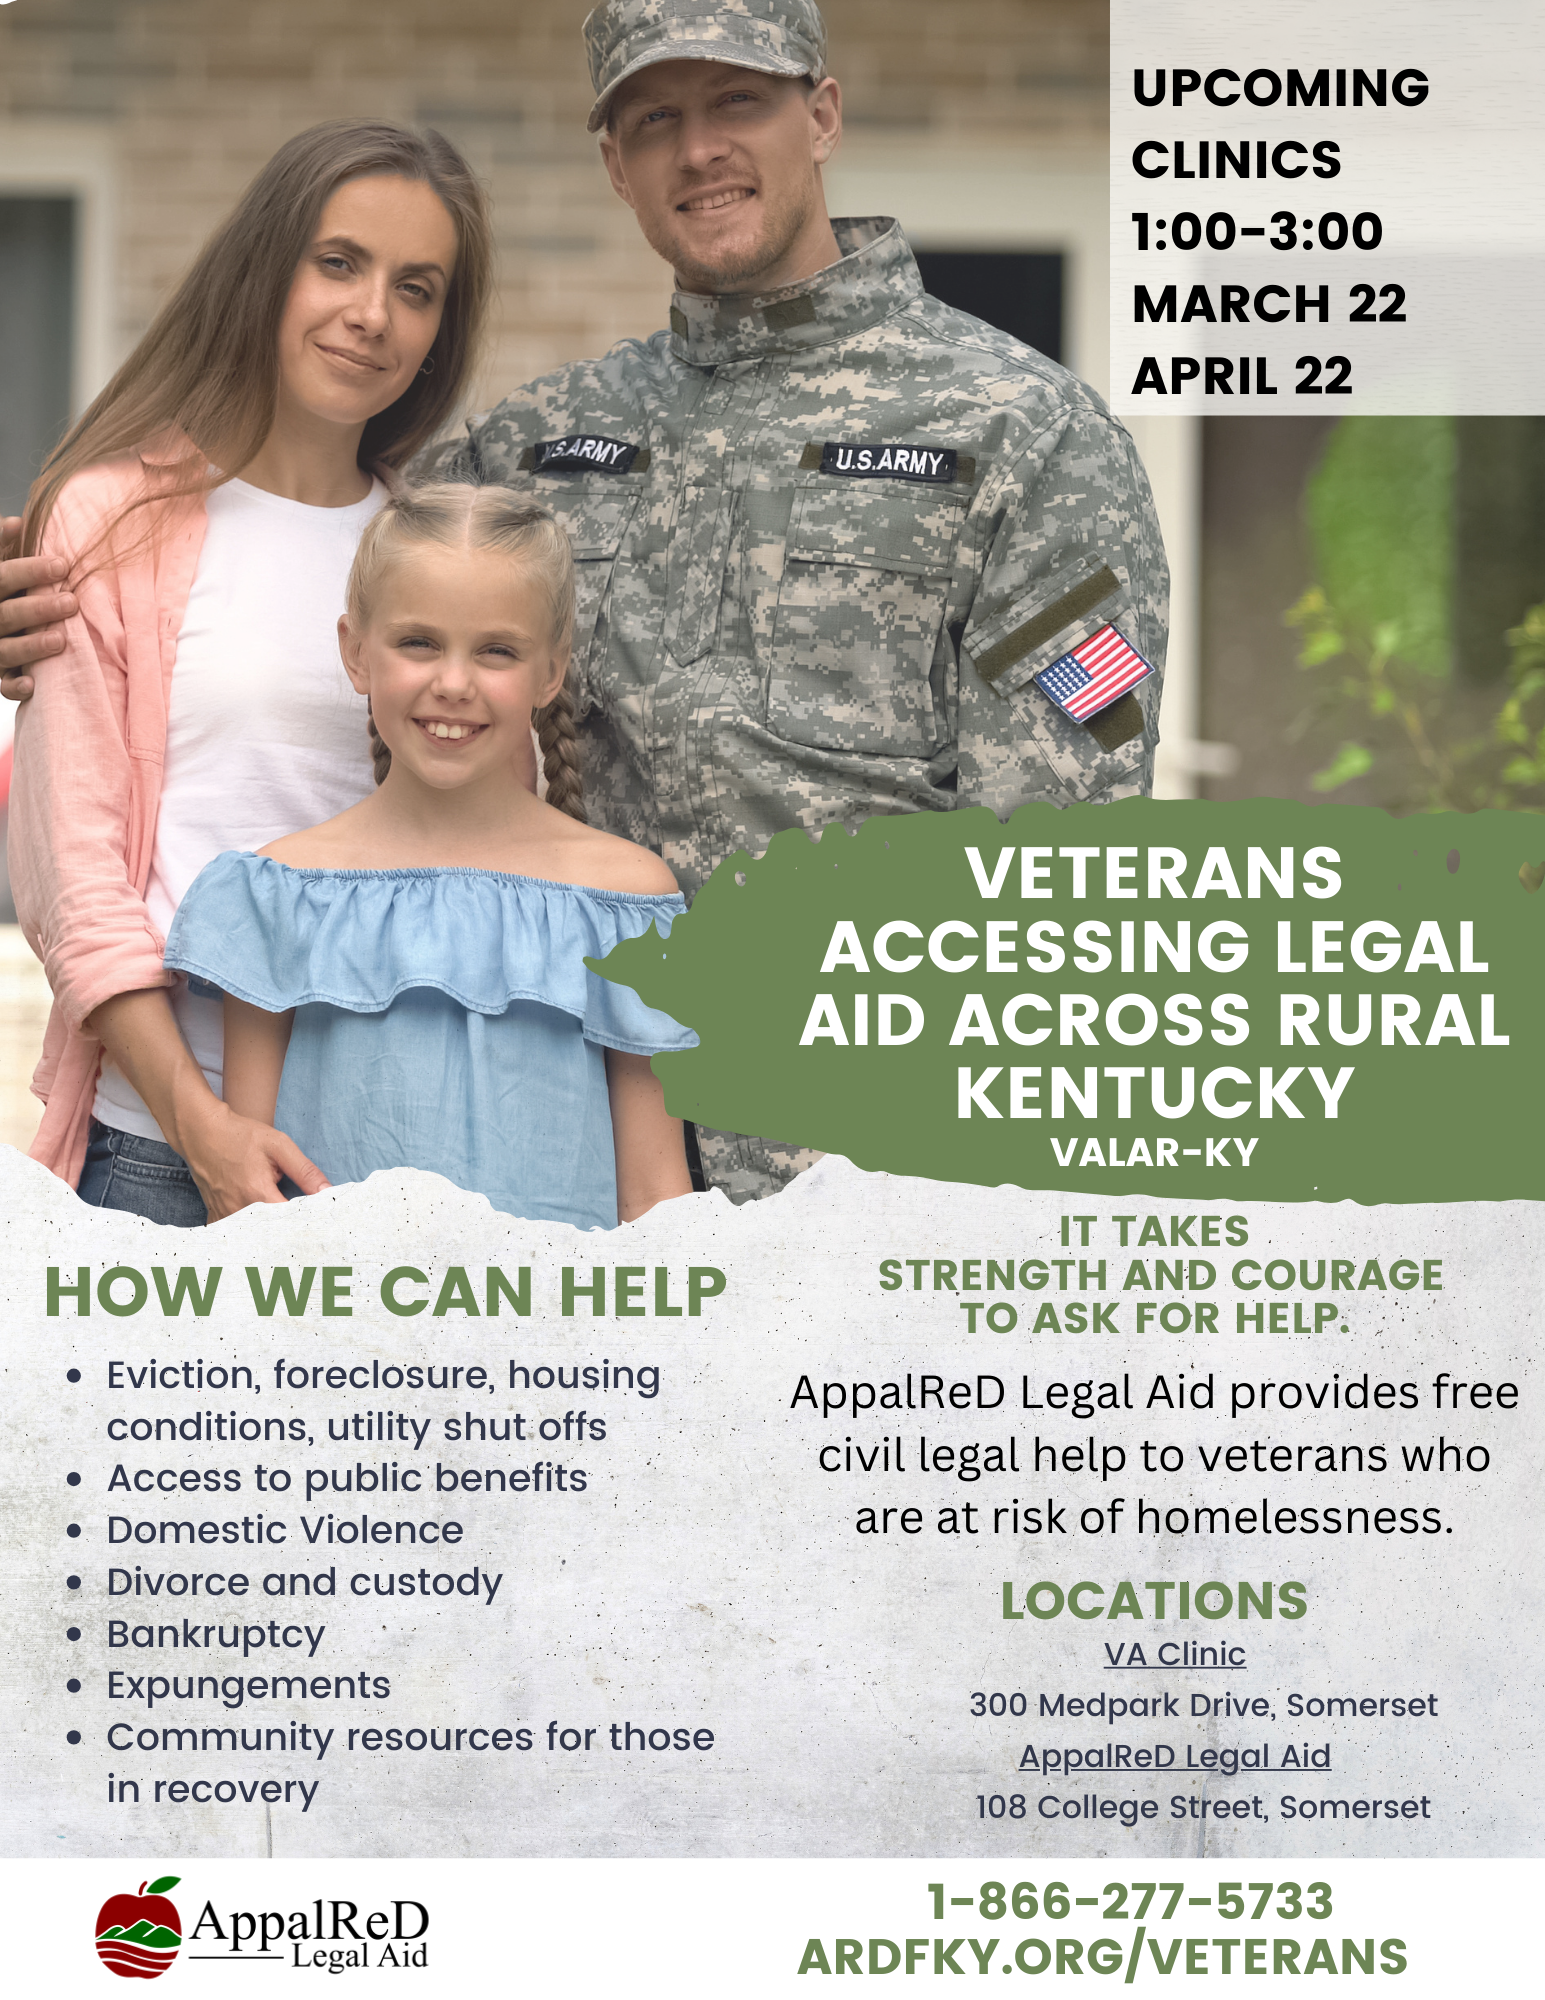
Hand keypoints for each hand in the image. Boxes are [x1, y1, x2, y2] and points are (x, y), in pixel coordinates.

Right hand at [0, 516, 76, 699]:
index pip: (2, 576)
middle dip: (38, 609)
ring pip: (4, 650)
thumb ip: (0, 546)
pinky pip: (1, 685)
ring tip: (61, 641)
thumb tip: (17, 523)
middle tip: (71, 603)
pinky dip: (14, 687)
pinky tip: (33, 684)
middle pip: (6, 614)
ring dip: (31, 646)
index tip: (63, 565)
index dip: (29, 571)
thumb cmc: (1, 591)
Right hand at [174, 1094, 331, 1221]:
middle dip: (290, 1233)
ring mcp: (224, 1215)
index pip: (291, 1221)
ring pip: (253, 1236)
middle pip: (272, 1234)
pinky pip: (234, 1235)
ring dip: (269, 1235)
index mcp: (258, 1194)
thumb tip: (327, 1191)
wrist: (202, 1132)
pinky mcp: (215, 1215)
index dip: (308, 1223)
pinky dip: (248, 1234)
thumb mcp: (279, 1146)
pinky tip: (260, 1231)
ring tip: (286, 1234)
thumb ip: (304, 1171)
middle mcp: (239, 1209)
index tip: (319, 1222)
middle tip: (307, 1232)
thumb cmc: (241, 1135)